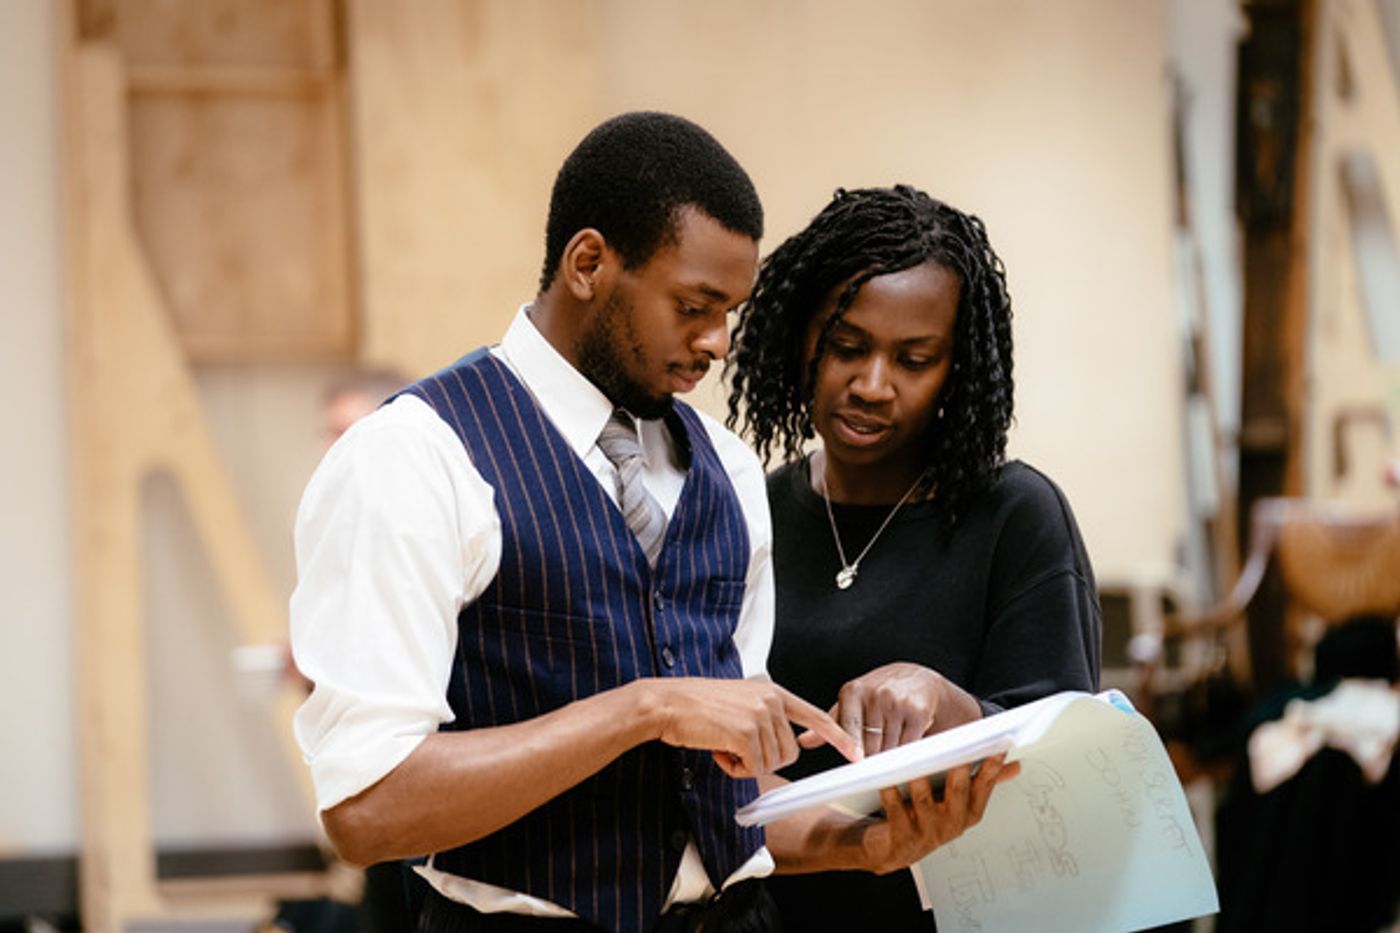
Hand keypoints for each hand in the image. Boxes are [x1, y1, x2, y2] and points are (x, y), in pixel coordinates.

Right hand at [640, 677, 861, 777]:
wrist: (666, 703)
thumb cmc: (696, 706)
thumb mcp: (738, 701)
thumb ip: (763, 716)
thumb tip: (780, 747)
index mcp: (771, 692)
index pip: (815, 716)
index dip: (838, 737)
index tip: (856, 754)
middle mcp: (770, 701)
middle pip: (790, 752)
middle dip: (764, 759)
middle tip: (734, 747)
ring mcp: (759, 716)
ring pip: (771, 762)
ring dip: (745, 764)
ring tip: (722, 744)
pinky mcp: (745, 733)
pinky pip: (752, 768)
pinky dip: (734, 769)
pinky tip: (717, 751)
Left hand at [800, 662, 962, 756]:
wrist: (915, 678)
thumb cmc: (878, 693)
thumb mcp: (852, 703)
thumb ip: (830, 724)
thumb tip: (804, 741)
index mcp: (852, 692)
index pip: (847, 728)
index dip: (852, 747)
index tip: (856, 761)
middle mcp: (875, 694)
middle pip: (870, 744)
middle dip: (872, 754)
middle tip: (875, 751)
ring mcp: (897, 702)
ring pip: (889, 747)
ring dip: (890, 753)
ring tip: (892, 740)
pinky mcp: (918, 711)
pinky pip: (909, 744)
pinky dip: (907, 749)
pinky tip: (906, 737)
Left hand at [856, 754, 1018, 874]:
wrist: (891, 850)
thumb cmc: (926, 818)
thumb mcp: (957, 802)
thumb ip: (983, 782)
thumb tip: (1016, 765)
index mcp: (968, 813)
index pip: (983, 786)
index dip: (991, 768)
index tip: (998, 747)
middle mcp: (951, 824)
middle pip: (958, 791)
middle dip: (959, 771)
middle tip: (958, 749)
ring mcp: (927, 832)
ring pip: (924, 801)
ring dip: (920, 781)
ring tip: (916, 760)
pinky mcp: (902, 837)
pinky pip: (896, 812)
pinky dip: (891, 796)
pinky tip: (887, 781)